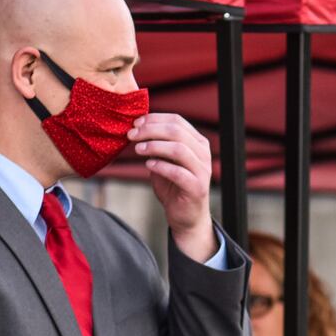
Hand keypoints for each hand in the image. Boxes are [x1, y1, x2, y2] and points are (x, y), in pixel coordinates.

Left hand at [127, 113, 216, 259]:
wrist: (185, 216)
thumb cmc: (173, 187)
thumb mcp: (163, 161)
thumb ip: (157, 145)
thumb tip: (138, 128)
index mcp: (197, 142)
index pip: (177, 120)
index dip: (154, 119)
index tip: (135, 124)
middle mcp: (202, 153)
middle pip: (177, 131)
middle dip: (150, 130)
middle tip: (132, 135)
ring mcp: (202, 170)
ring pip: (179, 149)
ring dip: (154, 146)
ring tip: (138, 149)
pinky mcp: (197, 188)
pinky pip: (178, 172)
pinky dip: (161, 166)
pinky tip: (148, 165)